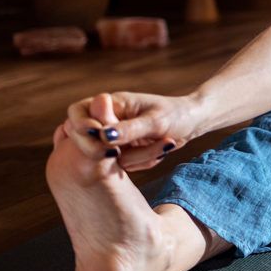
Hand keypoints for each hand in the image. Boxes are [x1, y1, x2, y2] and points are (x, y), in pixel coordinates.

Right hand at [61, 91, 198, 171]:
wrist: (192, 122)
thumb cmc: (175, 114)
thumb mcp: (155, 121)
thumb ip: (129, 129)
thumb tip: (103, 135)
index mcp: (111, 104)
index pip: (77, 113)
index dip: (80, 126)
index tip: (99, 137)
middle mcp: (107, 121)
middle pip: (82, 138)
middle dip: (100, 149)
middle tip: (117, 153)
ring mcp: (113, 139)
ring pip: (106, 157)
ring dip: (136, 157)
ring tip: (164, 145)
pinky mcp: (123, 154)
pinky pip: (123, 166)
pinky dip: (143, 162)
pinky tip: (161, 152)